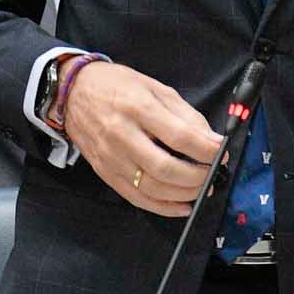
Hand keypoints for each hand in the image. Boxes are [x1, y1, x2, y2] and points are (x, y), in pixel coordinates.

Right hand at [61, 62, 220, 217]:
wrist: (72, 92)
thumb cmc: (117, 86)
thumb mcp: (154, 87)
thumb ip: (184, 114)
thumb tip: (211, 140)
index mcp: (138, 107)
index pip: (179, 136)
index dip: (206, 149)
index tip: (221, 152)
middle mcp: (122, 135)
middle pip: (166, 167)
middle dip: (197, 176)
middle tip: (213, 174)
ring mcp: (111, 157)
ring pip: (152, 188)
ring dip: (184, 193)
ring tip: (202, 189)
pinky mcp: (105, 172)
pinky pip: (136, 197)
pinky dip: (162, 207)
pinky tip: (182, 205)